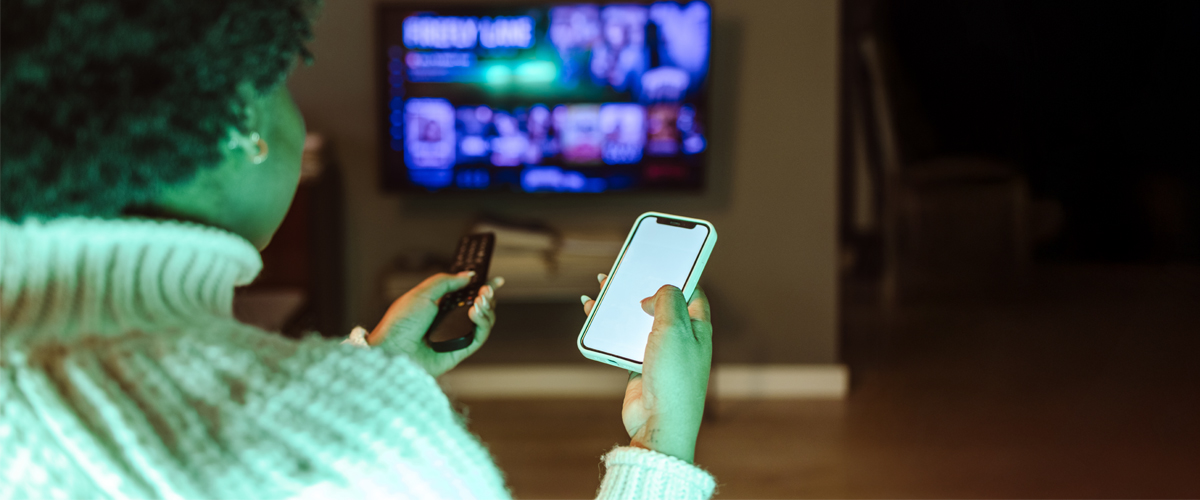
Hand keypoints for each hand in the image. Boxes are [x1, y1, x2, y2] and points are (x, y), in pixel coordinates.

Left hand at [368, 271, 503, 377]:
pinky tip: (475, 313)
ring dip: (486, 308)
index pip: (466, 295)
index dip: (482, 287)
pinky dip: (483, 323)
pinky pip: (480, 337)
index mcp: (440, 306)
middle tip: (486, 290)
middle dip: (487, 296)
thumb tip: (468, 275)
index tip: (494, 280)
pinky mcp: (461, 350)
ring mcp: (456, 336)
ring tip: (479, 301)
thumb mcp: (422, 293)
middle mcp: (450, 321)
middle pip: (480, 307)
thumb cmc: (401, 323)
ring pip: (483, 321)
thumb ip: (446, 281)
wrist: (394, 350)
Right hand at [582, 274, 712, 462]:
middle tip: (624, 268)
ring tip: (603, 286)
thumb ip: (667, 299)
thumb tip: (652, 295)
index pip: (691, 290)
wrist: (660, 422)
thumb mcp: (675, 327)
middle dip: (641, 285)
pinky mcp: (639, 367)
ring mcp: (659, 353)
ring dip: (620, 304)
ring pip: (637, 320)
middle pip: (658, 303)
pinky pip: (622, 341)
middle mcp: (680, 338)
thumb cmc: (675, 377)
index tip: (661, 257)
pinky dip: (608, 327)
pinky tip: (594, 315)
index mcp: (698, 327)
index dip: (677, 272)